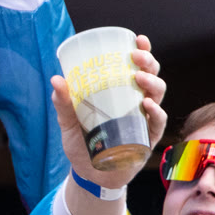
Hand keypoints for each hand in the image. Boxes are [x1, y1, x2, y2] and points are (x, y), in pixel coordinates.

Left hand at [48, 34, 168, 188]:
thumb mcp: (69, 123)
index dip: (142, 52)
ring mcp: (145, 121)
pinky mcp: (148, 139)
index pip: (137, 69)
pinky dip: (155, 112)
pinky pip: (157, 123)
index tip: (137, 38)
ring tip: (138, 77)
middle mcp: (138, 104)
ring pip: (158, 95)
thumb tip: (56, 79)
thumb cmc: (83, 146)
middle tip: (136, 56)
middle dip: (148, 63)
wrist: (89, 176)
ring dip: (152, 83)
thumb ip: (64, 104)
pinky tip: (146, 104)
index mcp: (122, 95)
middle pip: (151, 77)